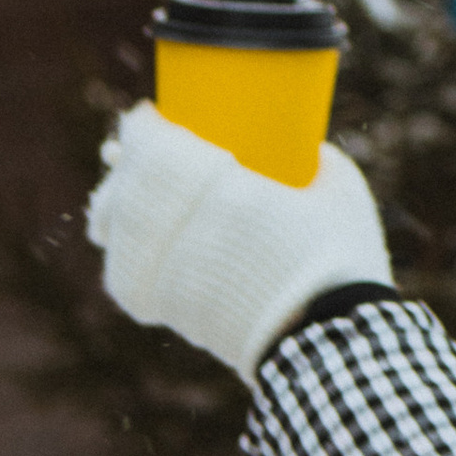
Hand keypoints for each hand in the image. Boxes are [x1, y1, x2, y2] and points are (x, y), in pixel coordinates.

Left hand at [89, 104, 393, 380]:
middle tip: (133, 150)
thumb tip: (300, 148)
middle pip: (125, 185)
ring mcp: (170, 272)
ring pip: (114, 229)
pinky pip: (123, 274)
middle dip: (124, 162)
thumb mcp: (339, 189)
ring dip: (114, 204)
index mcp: (226, 191)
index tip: (147, 116)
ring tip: (123, 193)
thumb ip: (311, 159)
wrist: (330, 339)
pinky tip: (129, 242)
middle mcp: (185, 229)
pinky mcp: (167, 308)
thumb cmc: (342, 256)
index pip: (155, 146)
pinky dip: (122, 252)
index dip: (142, 127)